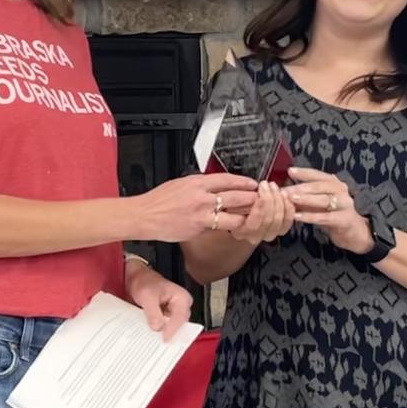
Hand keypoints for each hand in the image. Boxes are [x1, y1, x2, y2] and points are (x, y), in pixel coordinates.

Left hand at [125, 259, 193, 340]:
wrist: (136, 278)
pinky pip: (164, 327)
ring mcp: (173, 312)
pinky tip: (148, 336)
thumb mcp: (147, 296)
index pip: (180, 317)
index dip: (172, 329)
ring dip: (161, 333)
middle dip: (167, 333)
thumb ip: (153, 312)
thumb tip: (158, 327)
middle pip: (178, 325)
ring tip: (151, 340)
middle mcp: (181, 306)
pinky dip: (157, 331)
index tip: (165, 339)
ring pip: (170, 327)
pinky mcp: (166, 317)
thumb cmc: (144, 281)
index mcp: (182, 298)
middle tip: (157, 343)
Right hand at [134, 173, 258, 241]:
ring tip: (253, 215)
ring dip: (246, 215)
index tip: (253, 183)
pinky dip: (229, 226)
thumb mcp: (180, 184)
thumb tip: (213, 186)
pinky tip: (235, 226)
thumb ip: (199, 185)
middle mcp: (201, 197)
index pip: (227, 179)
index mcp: (197, 182)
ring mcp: (202, 214)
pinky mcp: (199, 228)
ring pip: (233, 214)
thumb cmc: (159, 201)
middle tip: (261, 199)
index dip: (243, 181)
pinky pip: (220, 226)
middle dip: (251, 198)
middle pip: (235, 196)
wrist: (145, 216)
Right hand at [228, 180, 295, 245]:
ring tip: (274, 186)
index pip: (253, 224)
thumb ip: (235, 199)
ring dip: (279, 200)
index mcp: (240, 232)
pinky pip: (288, 220)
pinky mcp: (280, 229)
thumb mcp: (230, 203)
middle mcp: (255, 236)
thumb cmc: (234, 207)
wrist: (241, 216)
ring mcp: (269, 234)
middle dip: (270, 199)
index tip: (259, 189)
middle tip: (266, 184)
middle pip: (268, 220)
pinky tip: (284, 195)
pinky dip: (288, 206)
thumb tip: (244, 191)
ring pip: (279, 220)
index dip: (260, 207)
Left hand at [286, 167, 371, 253]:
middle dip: (300, 187)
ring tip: (290, 199)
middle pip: (319, 186)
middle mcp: (341, 191)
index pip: (318, 175)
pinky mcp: (345, 219)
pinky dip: (310, 216)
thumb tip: (283, 191)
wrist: (353, 232)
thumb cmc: (332, 215)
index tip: (290, 171)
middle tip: (285, 190)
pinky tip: (298, 216)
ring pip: (324, 199)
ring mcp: (345, 205)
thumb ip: (304, 196)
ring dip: (305, 199)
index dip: (304, 172)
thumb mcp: (317, 203)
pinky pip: (325, 217)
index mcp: (334, 184)